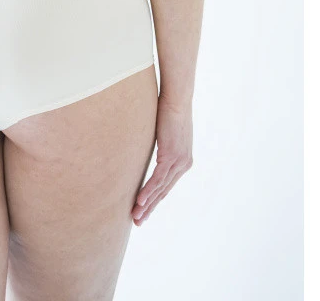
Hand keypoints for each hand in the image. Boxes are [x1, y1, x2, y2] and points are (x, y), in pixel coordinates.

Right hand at [132, 97, 192, 225]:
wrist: (177, 99)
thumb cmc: (169, 109)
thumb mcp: (165, 132)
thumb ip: (160, 144)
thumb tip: (150, 144)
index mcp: (183, 160)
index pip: (167, 185)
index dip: (155, 198)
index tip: (144, 209)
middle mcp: (183, 164)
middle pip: (164, 191)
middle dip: (150, 207)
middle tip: (138, 220)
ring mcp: (179, 162)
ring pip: (160, 188)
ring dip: (147, 204)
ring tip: (136, 216)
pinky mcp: (171, 156)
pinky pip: (158, 178)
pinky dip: (148, 191)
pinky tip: (140, 201)